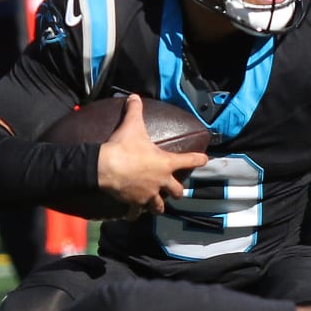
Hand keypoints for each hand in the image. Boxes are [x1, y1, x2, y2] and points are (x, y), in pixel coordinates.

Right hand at [94, 95, 208, 216]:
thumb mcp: (132, 125)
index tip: (204, 159)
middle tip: (176, 190)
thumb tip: (134, 96)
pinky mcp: (134, 203)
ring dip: (159, 206)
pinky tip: (133, 214)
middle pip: (176, 191)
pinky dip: (135, 213)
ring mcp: (148, 194)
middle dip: (177, 191)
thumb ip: (135, 110)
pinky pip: (136, 212)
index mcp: (166, 163)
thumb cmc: (124, 147)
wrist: (106, 167)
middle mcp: (161, 181)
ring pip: (159, 207)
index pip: (189, 160)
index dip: (198, 159)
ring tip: (157, 206)